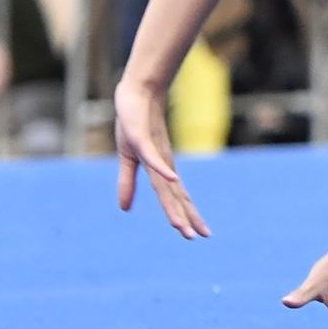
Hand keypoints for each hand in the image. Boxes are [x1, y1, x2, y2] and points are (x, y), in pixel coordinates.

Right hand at [114, 76, 209, 239]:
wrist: (136, 92)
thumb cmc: (135, 123)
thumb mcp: (129, 158)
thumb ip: (128, 183)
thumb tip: (125, 210)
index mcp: (161, 169)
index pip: (175, 197)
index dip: (185, 215)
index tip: (197, 234)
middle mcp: (162, 163)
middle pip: (176, 194)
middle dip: (187, 215)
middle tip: (202, 236)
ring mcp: (154, 151)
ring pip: (166, 182)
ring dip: (175, 203)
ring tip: (184, 224)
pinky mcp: (143, 137)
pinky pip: (154, 157)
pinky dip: (163, 169)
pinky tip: (172, 180)